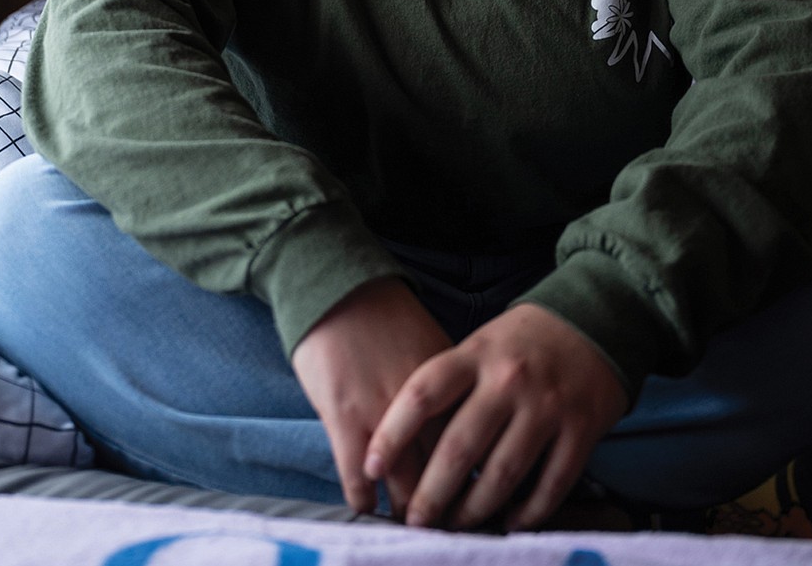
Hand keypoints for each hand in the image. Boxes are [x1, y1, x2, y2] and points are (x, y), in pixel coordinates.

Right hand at [290, 277, 451, 515]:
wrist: (337, 287)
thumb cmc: (384, 315)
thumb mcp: (432, 346)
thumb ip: (452, 387)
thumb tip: (468, 426)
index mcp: (452, 384)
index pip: (473, 447)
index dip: (474, 478)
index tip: (473, 498)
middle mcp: (425, 405)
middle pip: (444, 475)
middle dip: (446, 507)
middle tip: (444, 522)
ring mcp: (384, 415)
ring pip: (406, 486)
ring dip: (408, 512)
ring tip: (410, 524)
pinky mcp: (345, 420)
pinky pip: (358, 480)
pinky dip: (365, 501)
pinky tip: (368, 506)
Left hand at [363, 302, 627, 531]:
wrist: (594, 320)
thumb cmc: (523, 342)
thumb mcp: (481, 346)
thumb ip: (451, 386)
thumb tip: (407, 443)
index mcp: (476, 355)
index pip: (423, 393)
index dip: (392, 433)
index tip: (372, 467)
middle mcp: (508, 380)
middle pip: (459, 446)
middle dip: (431, 492)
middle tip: (415, 520)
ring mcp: (546, 406)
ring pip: (502, 473)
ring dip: (474, 509)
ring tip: (455, 526)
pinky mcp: (581, 430)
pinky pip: (550, 484)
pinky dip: (528, 512)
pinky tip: (509, 522)